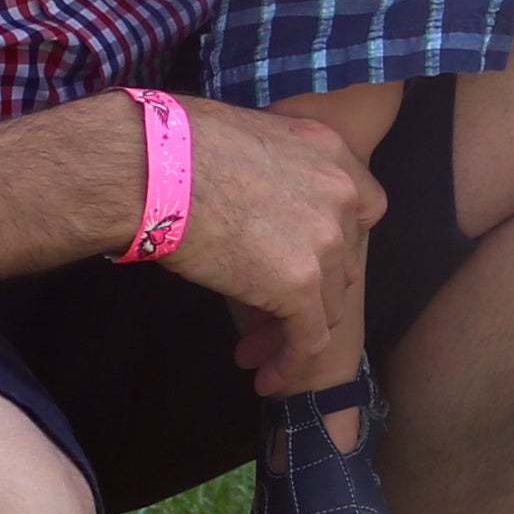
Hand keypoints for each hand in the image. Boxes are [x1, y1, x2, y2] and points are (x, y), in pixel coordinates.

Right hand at [164, 96, 383, 383]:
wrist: (151, 167)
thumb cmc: (175, 146)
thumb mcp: (250, 137)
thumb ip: (276, 172)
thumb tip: (259, 202)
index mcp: (330, 152)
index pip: (362, 210)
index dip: (334, 243)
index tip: (302, 261)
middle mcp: (340, 194)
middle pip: (342, 263)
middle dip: (309, 289)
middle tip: (267, 309)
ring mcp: (326, 241)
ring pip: (326, 306)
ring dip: (292, 328)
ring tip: (253, 347)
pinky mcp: (301, 285)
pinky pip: (307, 339)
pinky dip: (288, 362)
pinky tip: (264, 375)